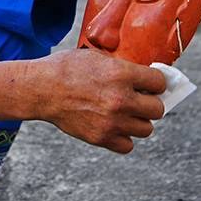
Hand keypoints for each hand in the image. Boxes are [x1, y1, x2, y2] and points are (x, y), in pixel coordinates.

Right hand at [34, 48, 165, 153]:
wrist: (41, 89)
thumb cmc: (66, 68)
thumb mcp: (96, 56)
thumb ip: (121, 67)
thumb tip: (141, 75)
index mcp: (121, 74)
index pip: (159, 82)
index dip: (155, 82)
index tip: (150, 83)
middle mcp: (121, 99)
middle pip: (157, 109)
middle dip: (150, 102)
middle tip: (139, 99)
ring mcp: (112, 121)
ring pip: (146, 129)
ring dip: (138, 121)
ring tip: (126, 113)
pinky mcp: (101, 137)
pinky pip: (127, 145)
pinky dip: (124, 137)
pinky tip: (115, 126)